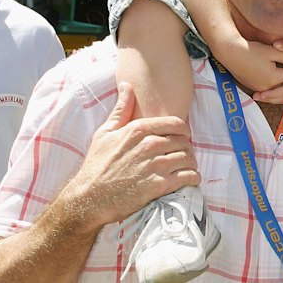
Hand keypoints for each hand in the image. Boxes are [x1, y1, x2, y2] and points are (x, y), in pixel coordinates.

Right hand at [69, 82, 199, 231]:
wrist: (90, 197)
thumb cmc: (97, 165)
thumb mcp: (105, 133)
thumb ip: (121, 109)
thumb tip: (127, 85)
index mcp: (138, 129)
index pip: (175, 123)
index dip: (183, 130)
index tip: (183, 137)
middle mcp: (149, 145)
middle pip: (184, 142)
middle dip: (186, 148)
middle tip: (183, 156)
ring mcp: (155, 165)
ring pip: (188, 158)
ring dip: (191, 164)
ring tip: (187, 168)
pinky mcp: (159, 186)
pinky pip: (187, 177)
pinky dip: (192, 178)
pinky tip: (189, 180)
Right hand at [215, 37, 282, 93]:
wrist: (231, 54)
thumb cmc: (252, 50)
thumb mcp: (273, 51)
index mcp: (275, 78)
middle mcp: (268, 87)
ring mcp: (259, 88)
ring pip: (277, 87)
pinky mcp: (253, 87)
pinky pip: (267, 87)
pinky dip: (273, 83)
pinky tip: (277, 76)